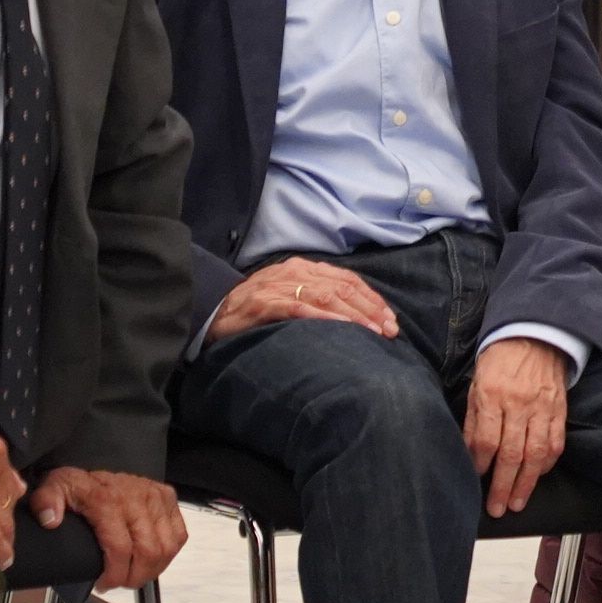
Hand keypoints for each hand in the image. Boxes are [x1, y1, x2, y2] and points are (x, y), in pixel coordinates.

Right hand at [0, 428, 24, 568]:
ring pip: (2, 522)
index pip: (10, 483)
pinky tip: (1, 562)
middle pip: (8, 504)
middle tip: (0, 538)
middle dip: (5, 523)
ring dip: (4, 540)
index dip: (7, 502)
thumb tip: (2, 472)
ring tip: (3, 554)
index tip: (3, 514)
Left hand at [30, 467, 186, 589]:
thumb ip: (46, 502)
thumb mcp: (53, 490)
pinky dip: (169, 553)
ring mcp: (157, 497)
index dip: (116, 575)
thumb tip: (51, 520)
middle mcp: (137, 498)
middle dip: (135, 577)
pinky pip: (179, 534)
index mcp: (108, 500)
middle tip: (121, 583)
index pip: (122, 549)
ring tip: (136, 575)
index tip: (104, 584)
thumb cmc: (76, 488)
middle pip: (149, 551)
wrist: (95, 473)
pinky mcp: (169, 498)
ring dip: (154, 569)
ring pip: (167, 547)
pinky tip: (152, 559)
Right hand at [210, 256, 401, 341]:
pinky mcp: (264, 304)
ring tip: (374, 333)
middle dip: (371, 309)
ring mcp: (278, 287)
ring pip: (326, 297)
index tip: (390, 318)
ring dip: (354, 316)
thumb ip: (316, 298)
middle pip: (342, 287)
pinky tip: (340, 329)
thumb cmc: (255, 308)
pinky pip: (299, 309)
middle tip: (391, 329)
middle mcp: (294, 272)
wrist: (211, 312)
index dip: (372, 298)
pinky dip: (323, 318)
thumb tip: (355, 314)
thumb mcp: (289, 295)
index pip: (347, 280)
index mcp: (303, 268)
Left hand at [464, 338, 571, 517]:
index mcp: (493, 395)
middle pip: (512, 453)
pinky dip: (547, 463)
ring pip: (536, 453)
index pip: (488, 439)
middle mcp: (519, 404)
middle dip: (503, 485)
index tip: (477, 479)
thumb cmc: (499, 361)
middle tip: (497, 508)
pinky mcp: (559, 409)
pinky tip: (538, 476)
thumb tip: (471, 455)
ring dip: (527, 482)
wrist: (535, 336)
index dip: (482, 464)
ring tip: (517, 502)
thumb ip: (473, 421)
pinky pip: (556, 442)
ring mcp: (542, 408)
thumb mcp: (476, 385)